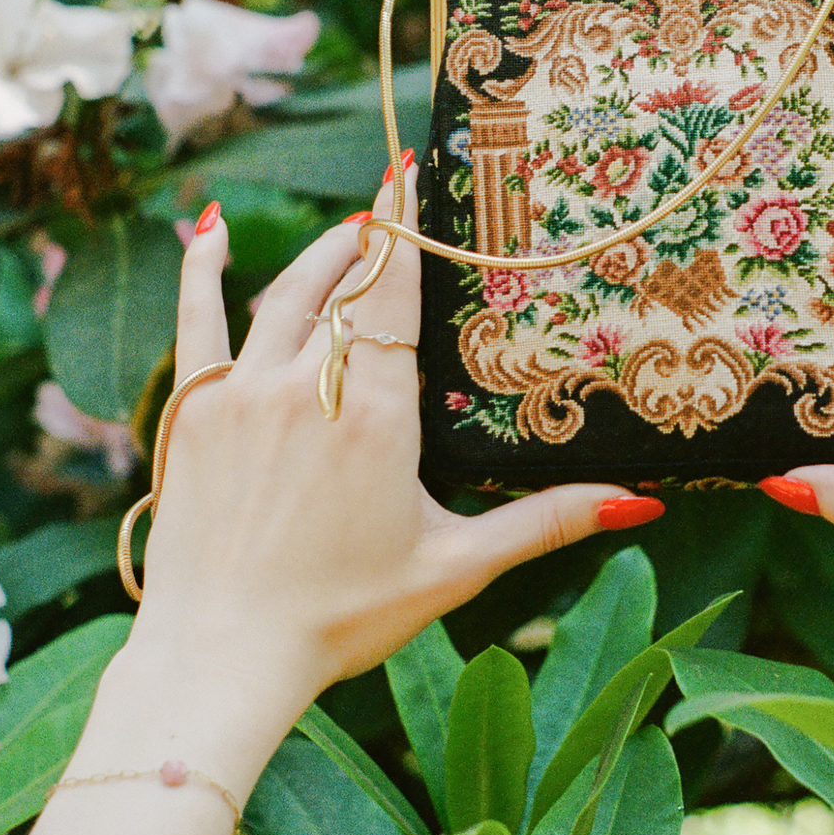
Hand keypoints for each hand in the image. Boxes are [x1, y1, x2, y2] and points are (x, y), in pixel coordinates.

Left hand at [130, 159, 655, 720]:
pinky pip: (199, 323)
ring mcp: (244, 394)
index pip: (396, 294)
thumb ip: (545, 521)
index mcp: (378, 414)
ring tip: (349, 229)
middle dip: (373, 237)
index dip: (408, 233)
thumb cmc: (342, 616)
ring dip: (319, 253)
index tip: (414, 176)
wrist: (221, 659)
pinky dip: (202, 271)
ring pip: (285, 294)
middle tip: (395, 201)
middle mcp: (310, 387)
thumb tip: (637, 501)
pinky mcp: (195, 415)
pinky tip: (210, 232)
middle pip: (346, 283)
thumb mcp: (455, 568)